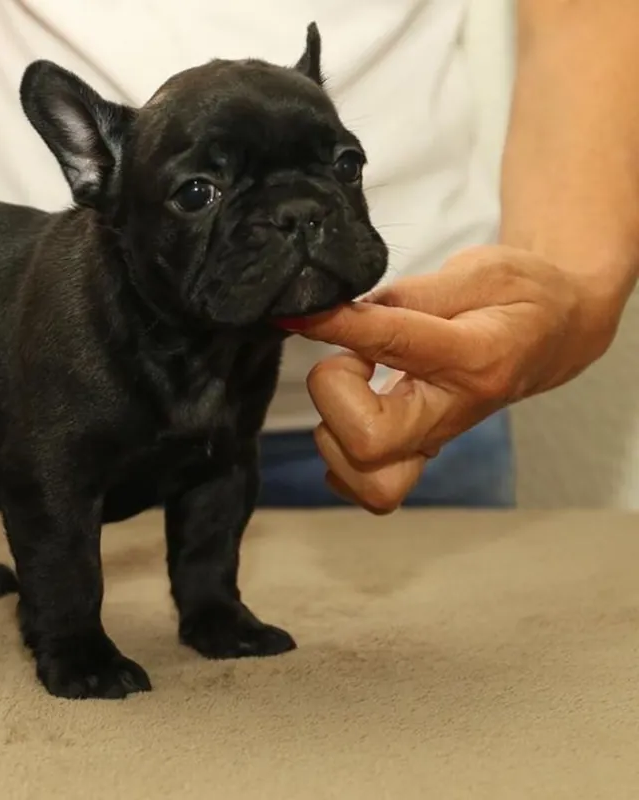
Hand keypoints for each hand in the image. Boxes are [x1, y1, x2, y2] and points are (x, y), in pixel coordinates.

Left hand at [282, 244, 619, 512]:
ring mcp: (434, 442)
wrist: (556, 333)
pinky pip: (366, 487)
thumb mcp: (479, 271)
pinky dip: (342, 459)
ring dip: (335, 428)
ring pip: (364, 477)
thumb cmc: (519, 298)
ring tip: (357, 384)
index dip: (337, 324)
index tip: (301, 311)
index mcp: (473, 357)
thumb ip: (409, 292)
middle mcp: (451, 411)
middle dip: (334, 395)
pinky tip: (352, 414)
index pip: (391, 344)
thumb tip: (344, 305)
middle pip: (368, 441)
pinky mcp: (417, 456)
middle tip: (351, 359)